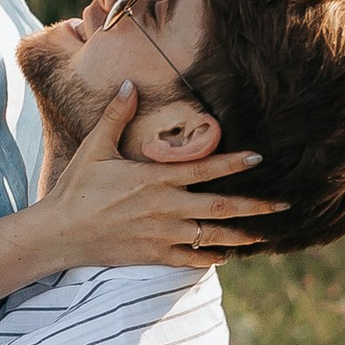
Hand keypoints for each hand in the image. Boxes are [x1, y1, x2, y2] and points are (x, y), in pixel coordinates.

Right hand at [40, 86, 284, 271]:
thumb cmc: (76, 188)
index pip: (205, 169)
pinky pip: (190, 259)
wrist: (59, 233)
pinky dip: (211, 258)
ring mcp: (161, 234)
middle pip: (221, 207)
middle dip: (256, 206)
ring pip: (212, 236)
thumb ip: (116, 117)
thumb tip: (128, 85)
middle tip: (285, 205)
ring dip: (241, 236)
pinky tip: (225, 256)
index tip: (259, 158)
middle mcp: (165, 207)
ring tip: (265, 236)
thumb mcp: (94, 148)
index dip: (234, 163)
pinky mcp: (153, 255)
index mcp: (155, 179)